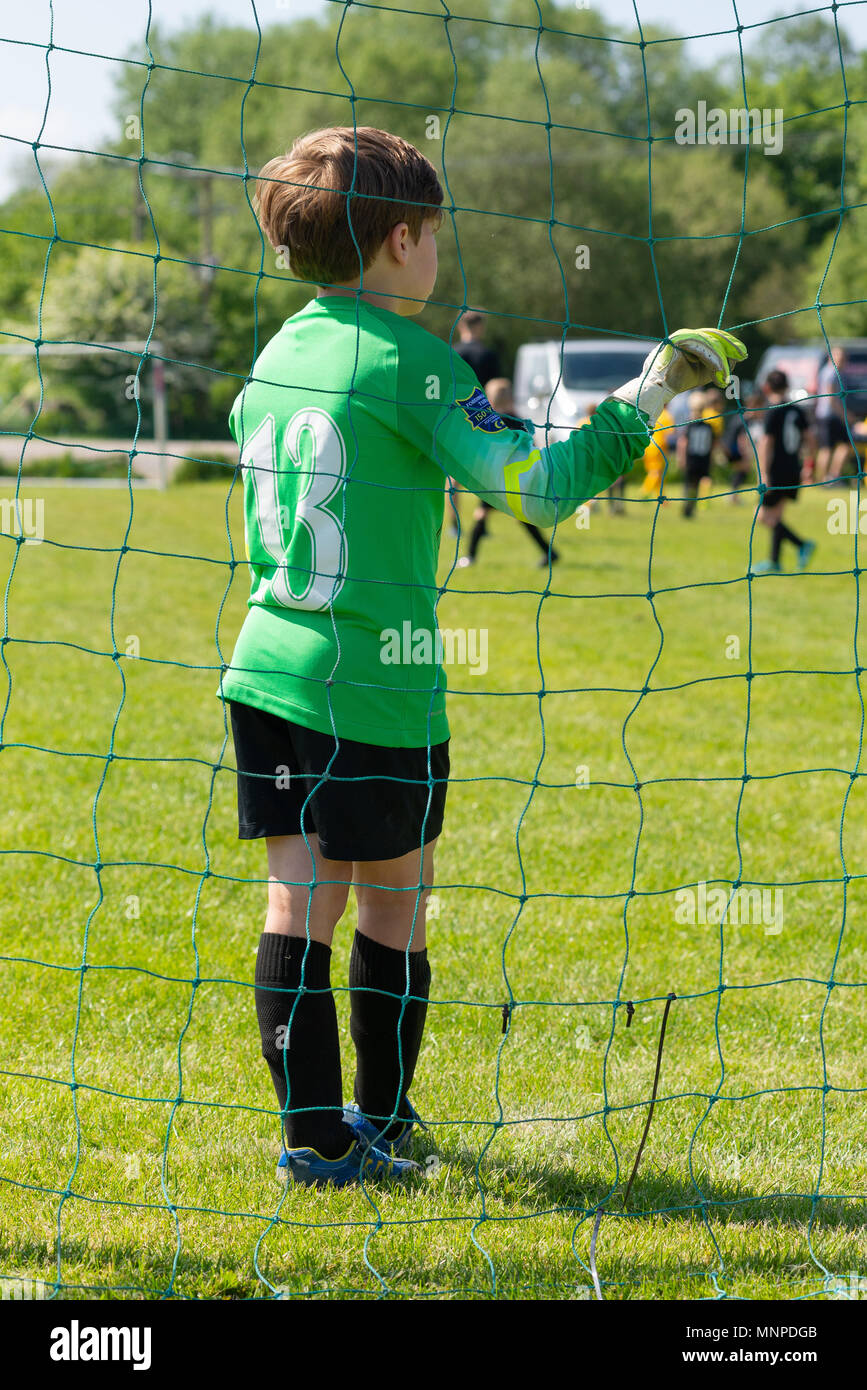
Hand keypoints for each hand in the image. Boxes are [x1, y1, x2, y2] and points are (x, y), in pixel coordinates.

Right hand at [613, 328, 746, 425]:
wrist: (658, 389)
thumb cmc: (679, 382)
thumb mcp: (703, 372)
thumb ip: (717, 365)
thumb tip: (736, 360)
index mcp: (689, 339)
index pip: (712, 337)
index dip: (728, 344)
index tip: (742, 352)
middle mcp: (685, 335)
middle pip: (713, 337)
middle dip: (730, 346)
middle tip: (743, 354)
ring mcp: (681, 337)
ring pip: (709, 344)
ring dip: (720, 359)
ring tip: (726, 373)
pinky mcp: (678, 342)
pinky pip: (702, 349)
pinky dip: (713, 360)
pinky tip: (720, 371)